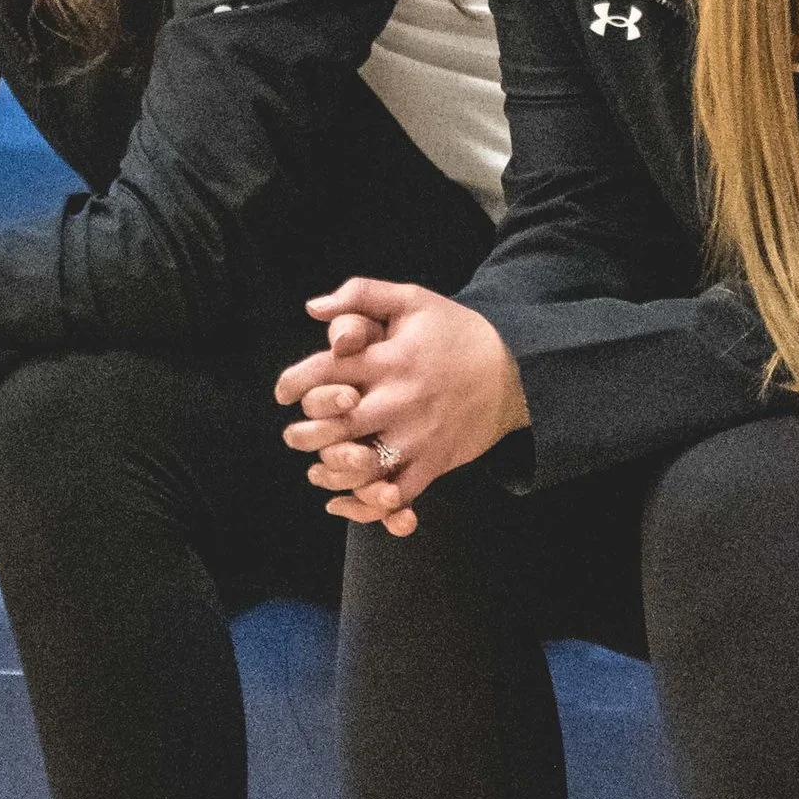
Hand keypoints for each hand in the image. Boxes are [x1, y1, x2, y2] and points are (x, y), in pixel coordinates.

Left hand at [274, 278, 528, 534]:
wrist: (515, 369)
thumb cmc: (455, 332)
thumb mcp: (412, 299)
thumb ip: (360, 295)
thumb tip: (313, 308)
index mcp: (387, 358)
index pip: (325, 371)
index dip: (294, 383)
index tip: (284, 393)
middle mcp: (398, 398)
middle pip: (336, 424)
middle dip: (305, 433)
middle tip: (294, 435)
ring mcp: (417, 435)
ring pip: (362, 465)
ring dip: (330, 472)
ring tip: (316, 469)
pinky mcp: (434, 462)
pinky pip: (396, 494)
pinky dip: (367, 504)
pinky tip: (347, 499)